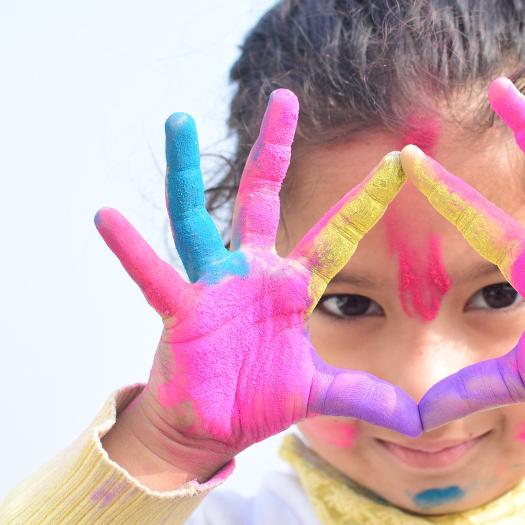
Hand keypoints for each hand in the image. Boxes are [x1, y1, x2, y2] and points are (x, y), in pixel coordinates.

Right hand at [97, 90, 420, 485]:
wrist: (209, 428)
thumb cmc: (258, 399)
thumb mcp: (319, 395)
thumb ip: (364, 396)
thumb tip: (417, 420)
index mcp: (291, 285)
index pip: (337, 233)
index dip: (367, 199)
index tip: (399, 157)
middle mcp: (251, 271)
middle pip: (263, 196)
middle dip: (273, 148)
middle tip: (284, 96)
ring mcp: (212, 285)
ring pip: (196, 216)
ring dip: (186, 170)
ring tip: (178, 119)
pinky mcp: (181, 309)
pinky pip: (153, 275)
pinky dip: (130, 248)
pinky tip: (107, 216)